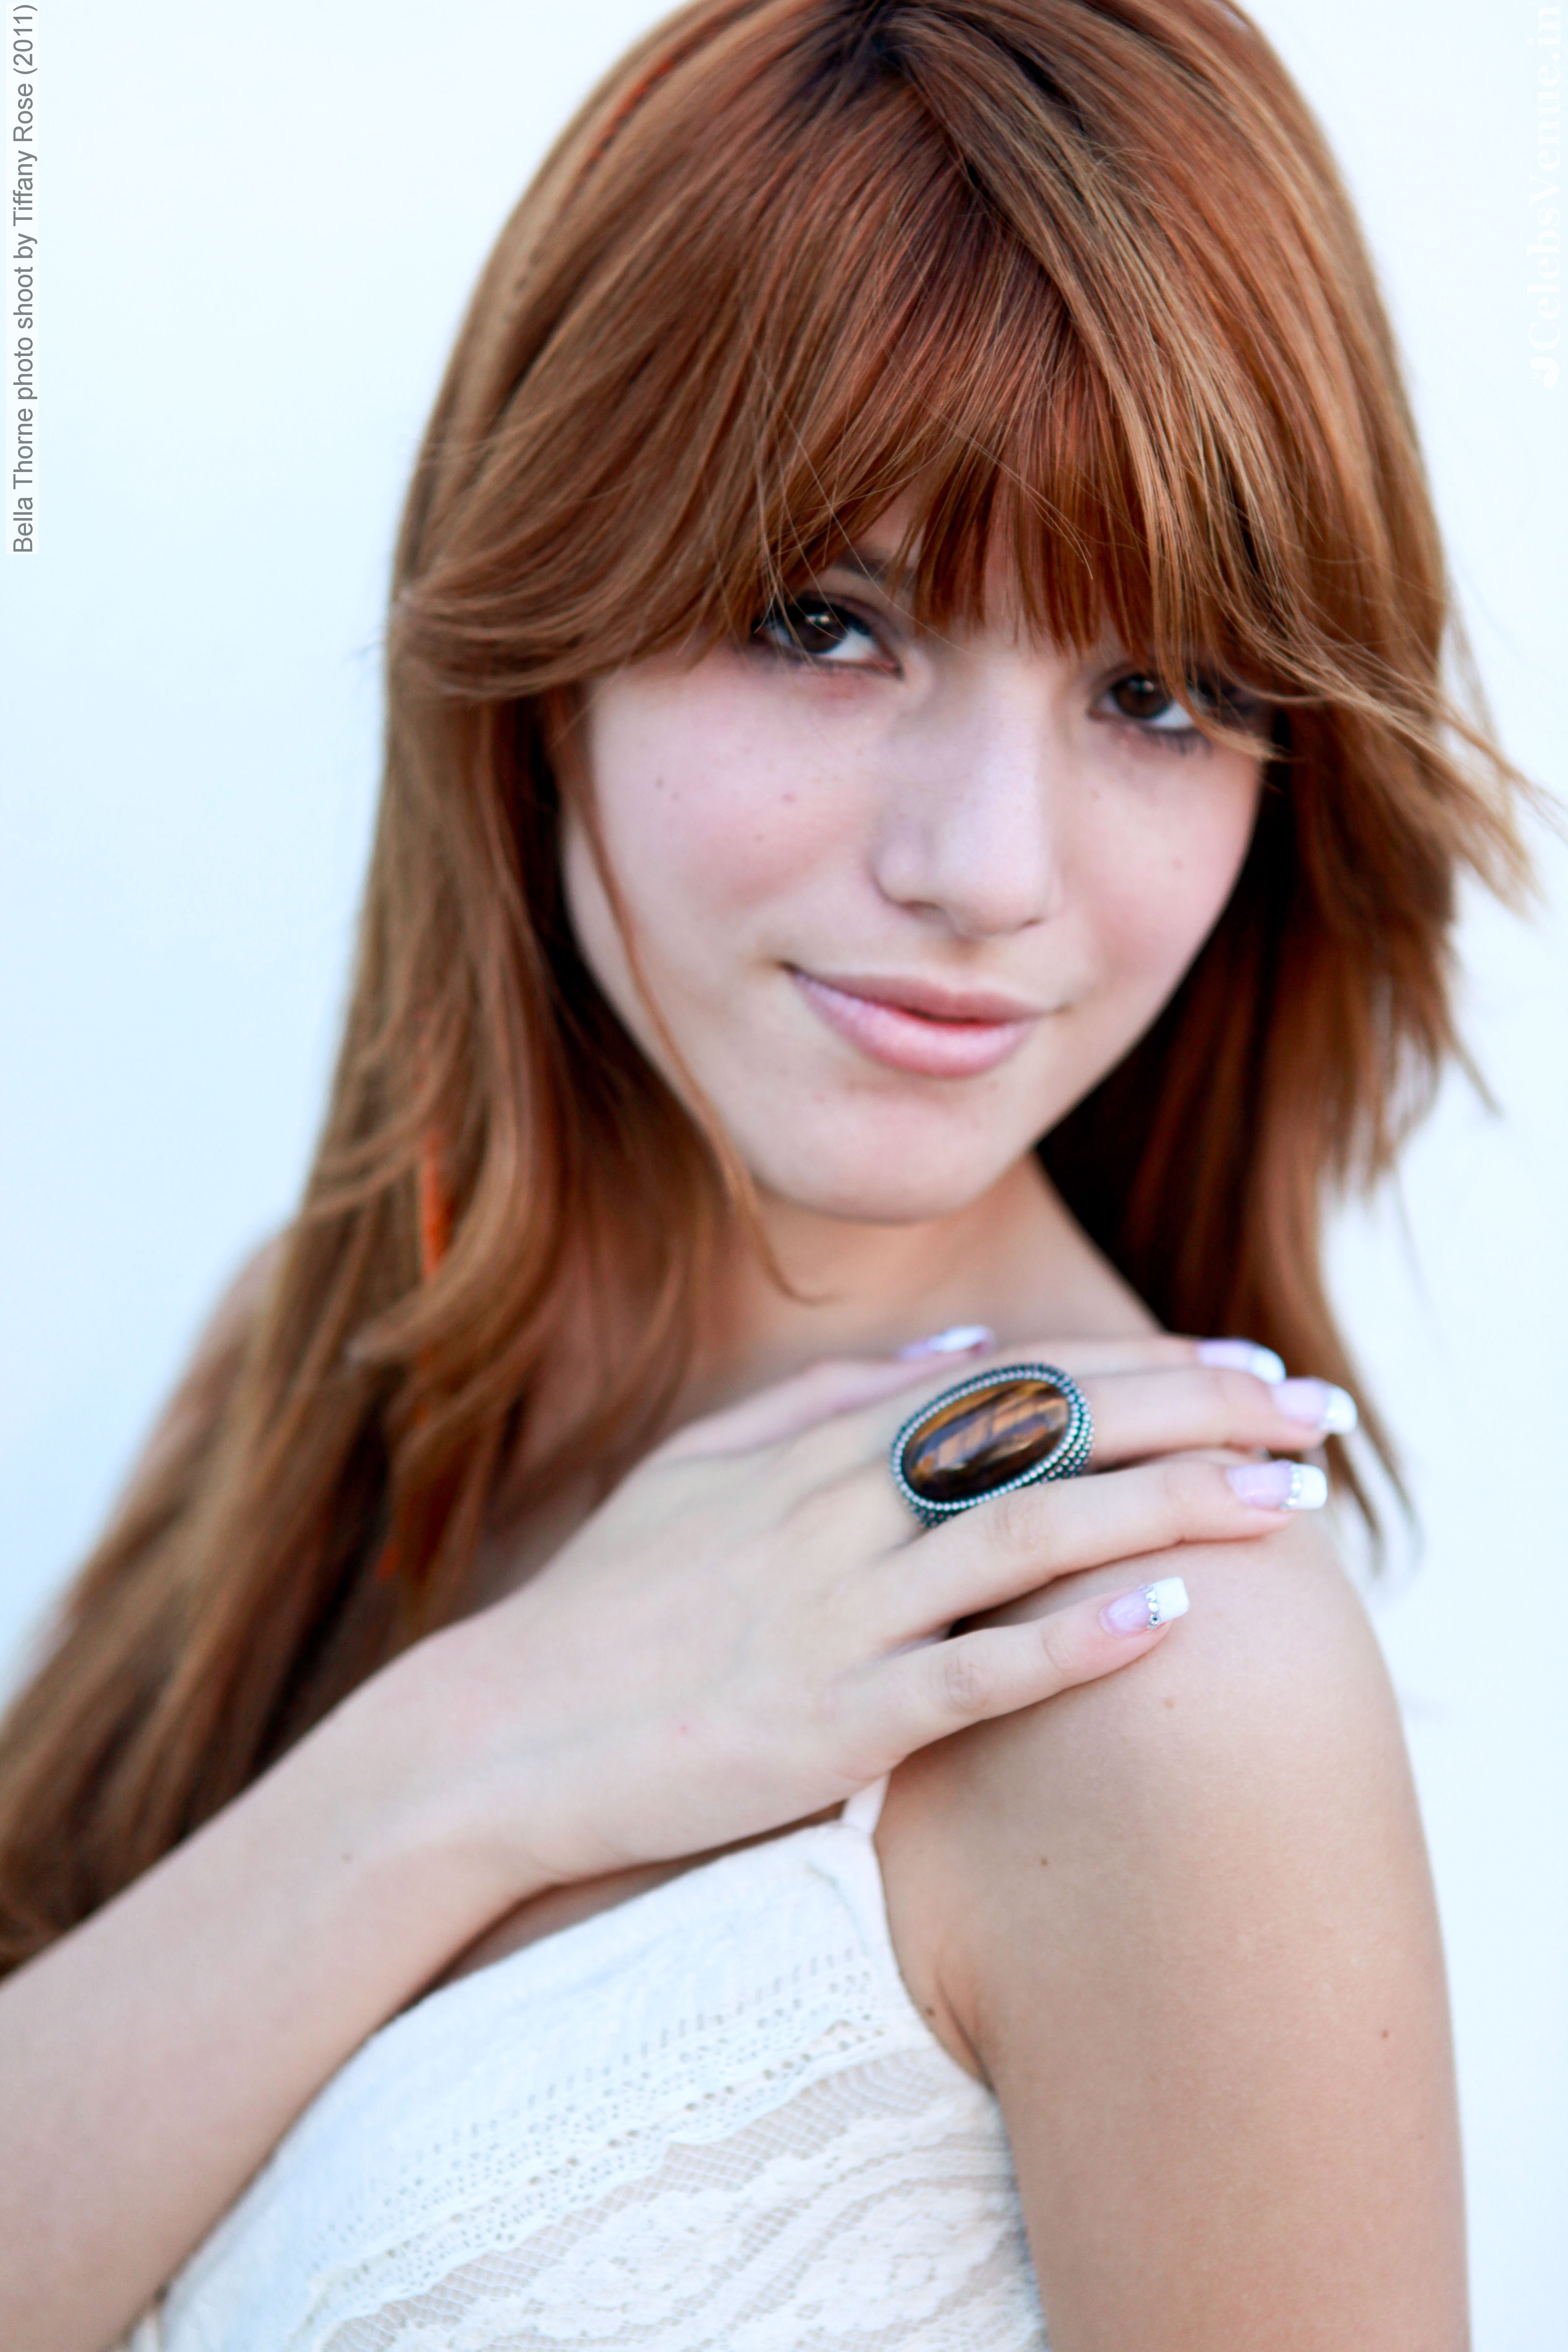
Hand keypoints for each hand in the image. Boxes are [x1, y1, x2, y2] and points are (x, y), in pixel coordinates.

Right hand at [419, 1334, 1345, 1890]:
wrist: (501, 1738)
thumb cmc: (610, 1604)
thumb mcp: (703, 1467)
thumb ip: (826, 1397)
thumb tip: (956, 1348)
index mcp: (819, 1449)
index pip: (1017, 1382)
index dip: (1147, 1367)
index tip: (1248, 1365)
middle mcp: (840, 1514)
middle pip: (1050, 1436)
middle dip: (1199, 1414)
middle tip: (1313, 1412)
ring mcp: (837, 1618)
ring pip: (1033, 1536)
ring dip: (1174, 1508)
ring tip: (1289, 1501)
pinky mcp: (829, 1726)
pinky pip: (972, 1673)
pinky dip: (1073, 1640)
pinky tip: (1167, 1615)